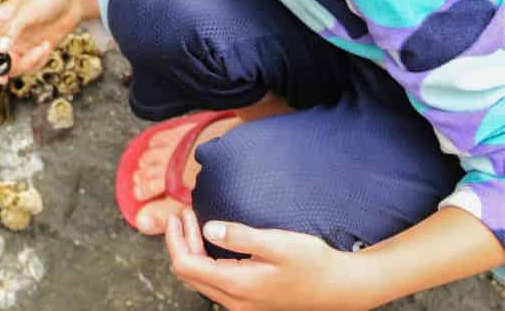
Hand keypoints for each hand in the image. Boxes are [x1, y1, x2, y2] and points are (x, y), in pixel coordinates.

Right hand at [0, 0, 87, 85]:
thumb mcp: (27, 12)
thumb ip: (11, 31)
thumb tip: (0, 51)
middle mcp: (3, 36)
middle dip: (0, 71)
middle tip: (4, 79)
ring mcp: (18, 45)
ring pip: (12, 68)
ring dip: (28, 63)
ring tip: (43, 47)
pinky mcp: (32, 52)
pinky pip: (29, 67)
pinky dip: (38, 61)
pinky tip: (47, 46)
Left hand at [165, 208, 373, 310]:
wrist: (341, 288)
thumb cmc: (313, 263)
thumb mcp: (278, 243)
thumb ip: (240, 236)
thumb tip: (207, 229)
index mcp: (237, 285)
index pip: (185, 264)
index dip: (174, 238)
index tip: (177, 214)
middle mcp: (235, 301)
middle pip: (188, 272)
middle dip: (179, 242)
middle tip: (184, 213)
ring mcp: (242, 305)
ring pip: (200, 279)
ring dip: (192, 250)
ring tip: (193, 221)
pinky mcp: (250, 301)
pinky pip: (215, 283)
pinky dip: (205, 260)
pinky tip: (211, 241)